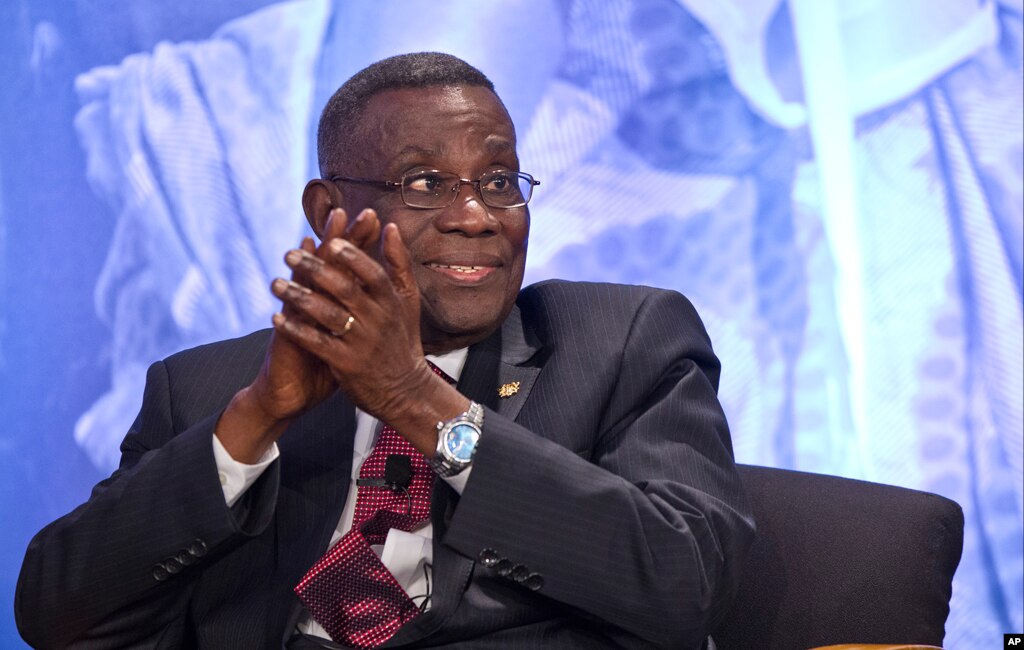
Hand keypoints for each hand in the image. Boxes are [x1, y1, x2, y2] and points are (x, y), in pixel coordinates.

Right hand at [214, 208, 379, 461]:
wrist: (291, 394)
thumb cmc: (323, 364)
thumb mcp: (348, 337)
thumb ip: (362, 312)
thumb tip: (383, 293)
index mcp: (336, 301)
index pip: (351, 264)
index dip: (361, 242)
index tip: (375, 216)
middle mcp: (316, 302)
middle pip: (328, 264)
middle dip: (338, 239)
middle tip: (344, 211)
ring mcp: (300, 317)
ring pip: (305, 283)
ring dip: (309, 261)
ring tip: (314, 235)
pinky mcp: (287, 336)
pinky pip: (289, 316)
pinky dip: (288, 298)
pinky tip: (285, 279)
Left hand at [271, 216, 468, 453]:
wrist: (405, 391)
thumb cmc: (403, 340)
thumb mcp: (408, 301)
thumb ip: (399, 263)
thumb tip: (391, 226)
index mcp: (392, 302)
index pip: (373, 274)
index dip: (353, 257)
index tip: (330, 241)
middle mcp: (378, 320)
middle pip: (346, 289)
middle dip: (315, 270)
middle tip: (289, 255)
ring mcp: (362, 343)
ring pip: (327, 315)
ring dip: (299, 297)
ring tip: (276, 283)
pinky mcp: (346, 364)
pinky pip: (317, 343)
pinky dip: (296, 330)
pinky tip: (276, 318)